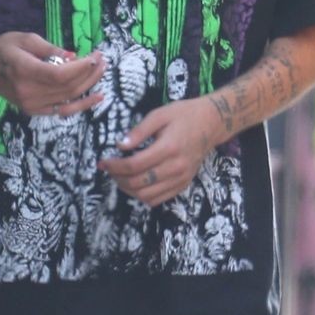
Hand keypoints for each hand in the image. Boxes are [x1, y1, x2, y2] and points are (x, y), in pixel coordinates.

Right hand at [0, 33, 103, 117]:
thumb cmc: (3, 49)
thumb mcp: (25, 39)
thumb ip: (50, 49)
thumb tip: (74, 57)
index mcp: (24, 71)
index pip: (60, 75)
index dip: (81, 68)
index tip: (94, 57)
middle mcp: (28, 92)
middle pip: (67, 87)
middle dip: (89, 74)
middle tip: (102, 60)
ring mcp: (31, 105)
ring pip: (69, 99)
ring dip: (89, 86)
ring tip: (101, 73)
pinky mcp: (35, 111)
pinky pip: (63, 110)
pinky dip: (82, 104)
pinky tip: (96, 96)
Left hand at [101, 96, 222, 205]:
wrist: (211, 124)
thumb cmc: (183, 115)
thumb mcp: (159, 115)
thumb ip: (139, 131)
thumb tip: (120, 146)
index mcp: (169, 148)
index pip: (135, 165)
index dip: (114, 166)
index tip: (103, 162)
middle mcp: (176, 167)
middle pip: (139, 183)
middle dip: (118, 179)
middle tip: (109, 170)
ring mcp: (181, 178)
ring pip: (147, 195)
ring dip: (128, 190)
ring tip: (120, 178)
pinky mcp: (183, 184)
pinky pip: (158, 199)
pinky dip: (142, 196)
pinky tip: (136, 184)